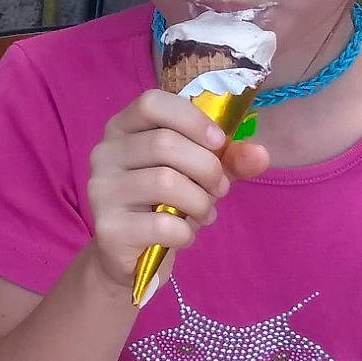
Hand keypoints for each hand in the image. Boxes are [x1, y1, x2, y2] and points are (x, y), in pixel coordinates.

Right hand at [86, 88, 268, 294]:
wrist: (131, 257)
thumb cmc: (165, 203)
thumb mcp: (198, 174)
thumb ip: (228, 158)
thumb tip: (260, 155)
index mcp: (122, 128)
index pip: (151, 103)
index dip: (191, 118)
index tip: (218, 142)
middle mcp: (103, 153)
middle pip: (164, 143)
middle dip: (207, 167)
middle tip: (220, 187)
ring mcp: (100, 190)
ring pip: (165, 182)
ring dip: (200, 201)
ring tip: (205, 212)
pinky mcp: (107, 228)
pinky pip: (161, 224)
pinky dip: (185, 232)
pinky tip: (184, 235)